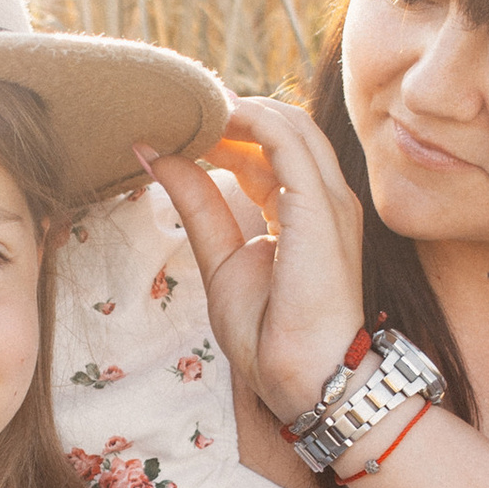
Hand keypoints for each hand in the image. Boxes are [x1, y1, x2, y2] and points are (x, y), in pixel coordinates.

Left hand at [142, 97, 367, 423]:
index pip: (275, 150)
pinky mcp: (320, 205)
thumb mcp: (222, 258)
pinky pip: (286, 141)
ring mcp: (329, 199)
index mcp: (309, 211)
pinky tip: (212, 121)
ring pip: (288, 123)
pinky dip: (248, 120)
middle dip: (234, 112)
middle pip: (284, 127)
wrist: (306, 378)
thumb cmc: (272, 334)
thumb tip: (158, 156)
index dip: (231, 131)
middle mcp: (325, 198)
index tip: (186, 127)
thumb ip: (198, 205)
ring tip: (191, 109)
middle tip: (183, 110)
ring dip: (238, 109)